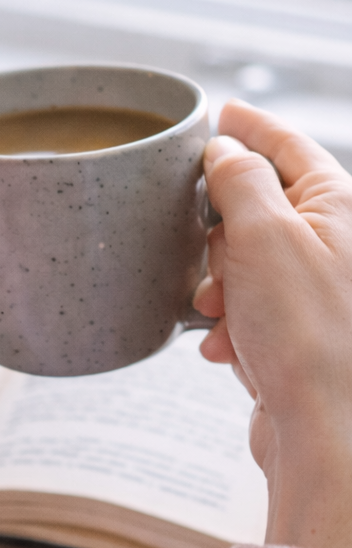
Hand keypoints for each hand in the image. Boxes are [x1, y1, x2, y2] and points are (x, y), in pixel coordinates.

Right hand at [194, 99, 351, 547]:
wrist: (328, 435)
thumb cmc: (308, 335)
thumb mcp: (263, 234)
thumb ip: (239, 179)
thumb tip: (223, 151)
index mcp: (340, 207)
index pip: (289, 145)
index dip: (251, 124)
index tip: (221, 112)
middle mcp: (336, 244)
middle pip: (260, 204)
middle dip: (221, 229)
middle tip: (208, 250)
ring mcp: (318, 289)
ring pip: (245, 258)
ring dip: (220, 281)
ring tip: (219, 311)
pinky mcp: (300, 331)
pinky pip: (249, 304)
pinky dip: (229, 319)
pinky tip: (226, 344)